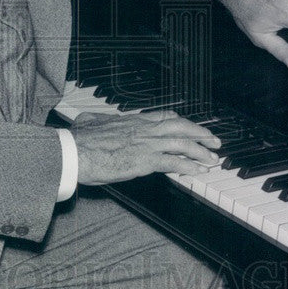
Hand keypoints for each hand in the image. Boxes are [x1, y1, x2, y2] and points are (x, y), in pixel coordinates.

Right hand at [71, 110, 221, 185]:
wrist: (73, 151)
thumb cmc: (78, 140)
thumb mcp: (90, 122)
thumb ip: (97, 121)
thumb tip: (92, 120)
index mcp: (132, 121)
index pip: (165, 117)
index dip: (182, 122)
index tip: (192, 127)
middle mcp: (143, 129)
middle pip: (180, 126)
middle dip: (200, 133)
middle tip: (214, 141)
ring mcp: (145, 144)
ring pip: (182, 143)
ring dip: (201, 151)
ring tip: (213, 159)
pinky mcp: (144, 161)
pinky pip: (173, 162)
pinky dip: (188, 166)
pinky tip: (197, 171)